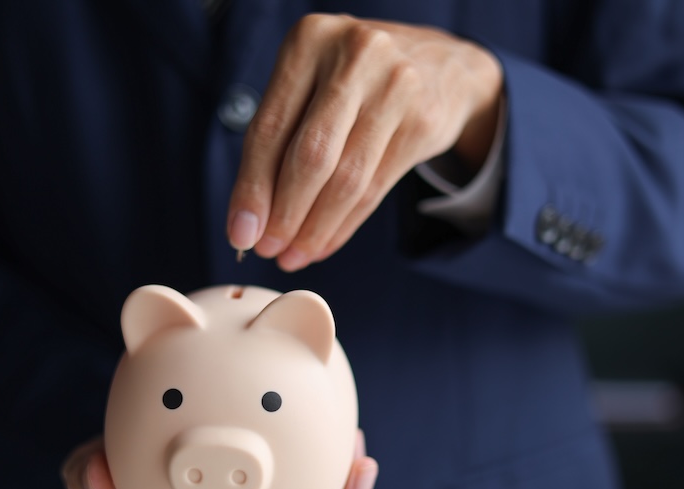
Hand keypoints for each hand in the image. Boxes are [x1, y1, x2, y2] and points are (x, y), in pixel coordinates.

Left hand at [226, 14, 502, 270]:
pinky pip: (375, 189)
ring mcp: (396, 87)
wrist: (443, 67)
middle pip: (311, 156)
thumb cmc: (357, 80)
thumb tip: (249, 218)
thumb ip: (279, 136)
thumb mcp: (313, 82)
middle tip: (268, 250)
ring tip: (294, 255)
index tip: (240, 233)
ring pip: (346, 180)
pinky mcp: (423, 121)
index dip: (252, 188)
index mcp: (311, 40)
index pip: (270, 128)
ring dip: (314, 228)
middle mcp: (355, 56)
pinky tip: (324, 244)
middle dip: (284, 214)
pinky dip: (344, 225)